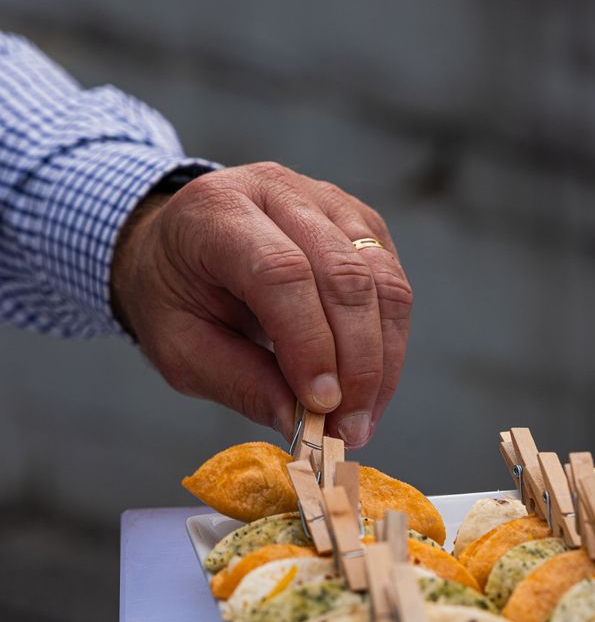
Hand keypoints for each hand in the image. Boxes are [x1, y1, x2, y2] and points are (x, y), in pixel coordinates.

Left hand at [111, 162, 411, 447]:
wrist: (182, 245)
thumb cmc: (174, 294)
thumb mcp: (180, 348)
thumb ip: (238, 381)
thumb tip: (303, 425)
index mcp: (218, 213)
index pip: (280, 272)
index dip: (310, 342)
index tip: (320, 407)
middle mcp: (278, 191)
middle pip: (343, 273)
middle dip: (358, 363)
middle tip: (349, 429)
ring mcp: (327, 201)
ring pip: (383, 277)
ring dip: (382, 359)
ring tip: (362, 418)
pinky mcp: (359, 222)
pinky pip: (393, 282)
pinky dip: (388, 342)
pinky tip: (369, 385)